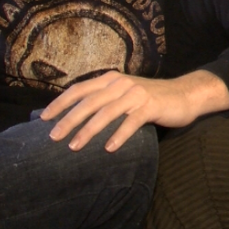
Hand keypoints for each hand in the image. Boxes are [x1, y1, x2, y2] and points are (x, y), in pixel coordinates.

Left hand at [40, 70, 228, 151]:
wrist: (185, 95)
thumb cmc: (151, 99)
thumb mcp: (125, 94)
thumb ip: (105, 100)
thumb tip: (77, 117)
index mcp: (111, 79)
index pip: (79, 89)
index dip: (60, 103)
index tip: (43, 119)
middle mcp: (120, 84)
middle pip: (89, 102)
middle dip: (69, 120)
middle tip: (53, 138)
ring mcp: (136, 94)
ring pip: (106, 112)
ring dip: (88, 131)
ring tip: (75, 147)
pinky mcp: (150, 106)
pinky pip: (131, 122)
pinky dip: (119, 136)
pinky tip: (109, 149)